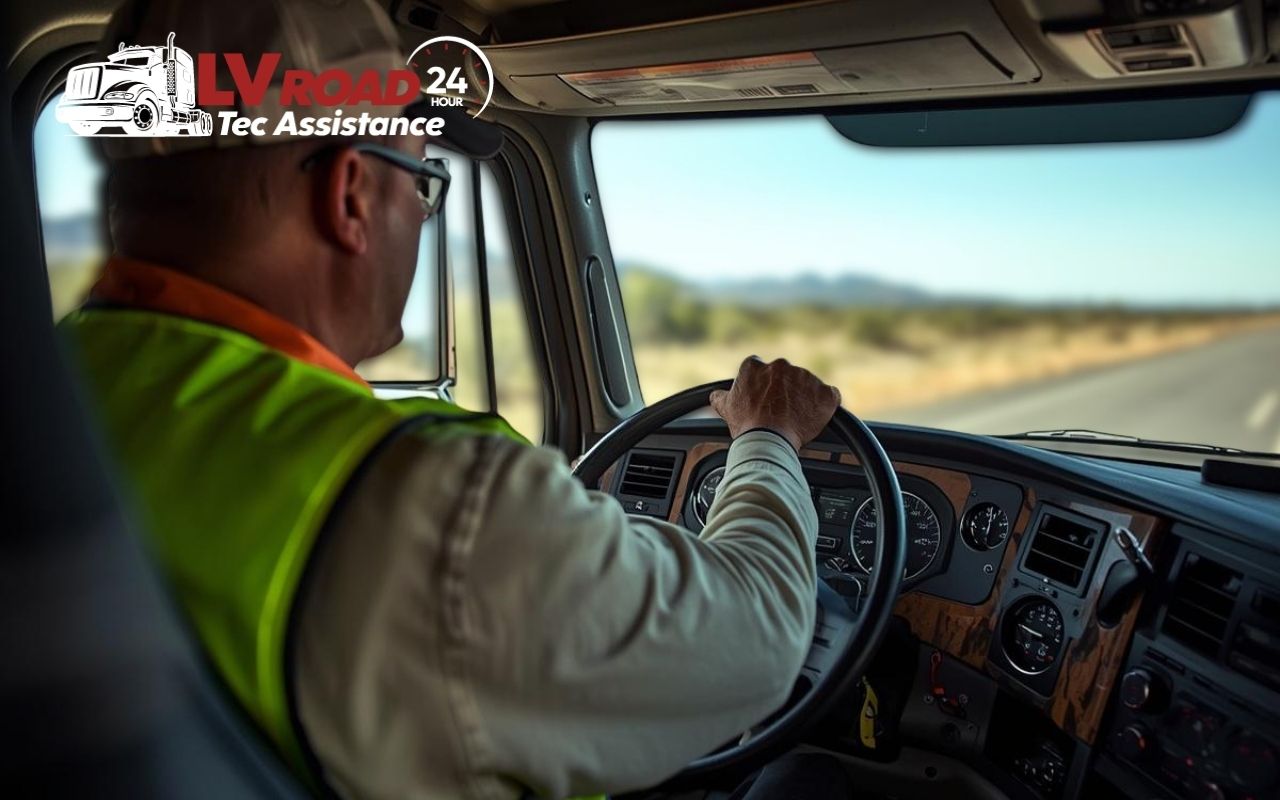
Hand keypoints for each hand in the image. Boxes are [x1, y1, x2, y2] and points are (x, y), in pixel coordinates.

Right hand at [709, 356, 841, 451]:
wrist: (769, 441)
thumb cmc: (746, 425)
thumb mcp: (725, 408)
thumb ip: (720, 396)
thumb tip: (715, 395)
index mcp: (756, 366)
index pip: (760, 369)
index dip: (762, 386)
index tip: (764, 399)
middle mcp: (781, 366)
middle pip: (784, 375)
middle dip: (784, 390)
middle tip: (780, 411)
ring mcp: (805, 378)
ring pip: (806, 385)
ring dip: (803, 398)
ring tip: (795, 418)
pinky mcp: (824, 393)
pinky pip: (829, 396)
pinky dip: (824, 406)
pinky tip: (814, 418)